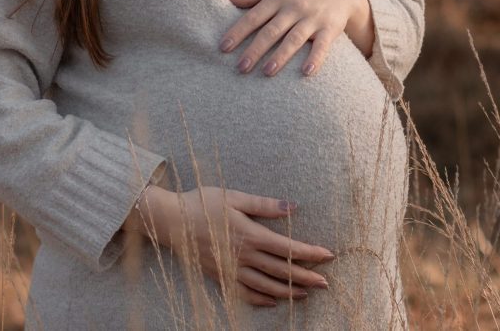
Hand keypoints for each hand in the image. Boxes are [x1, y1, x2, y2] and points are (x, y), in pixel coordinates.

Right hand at [129, 185, 335, 306]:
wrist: (171, 221)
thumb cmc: (202, 204)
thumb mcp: (234, 197)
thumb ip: (265, 205)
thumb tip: (292, 207)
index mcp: (250, 235)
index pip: (287, 248)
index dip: (310, 253)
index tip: (328, 255)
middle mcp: (243, 256)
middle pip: (281, 271)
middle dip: (306, 277)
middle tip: (326, 283)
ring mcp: (232, 269)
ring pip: (266, 286)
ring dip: (288, 292)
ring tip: (305, 294)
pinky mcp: (221, 276)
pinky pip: (245, 293)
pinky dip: (261, 299)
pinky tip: (273, 300)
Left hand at [218, 0, 373, 76]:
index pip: (254, 17)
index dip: (238, 32)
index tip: (223, 47)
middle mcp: (294, 7)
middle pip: (271, 31)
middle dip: (255, 49)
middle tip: (241, 67)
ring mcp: (313, 18)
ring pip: (294, 39)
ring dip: (281, 56)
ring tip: (267, 72)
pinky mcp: (330, 28)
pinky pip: (323, 45)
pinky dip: (316, 58)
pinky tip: (306, 72)